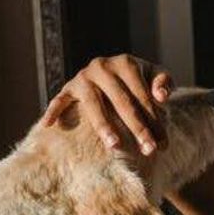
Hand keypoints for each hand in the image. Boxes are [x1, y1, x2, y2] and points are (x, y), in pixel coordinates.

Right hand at [40, 55, 173, 153]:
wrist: (112, 74)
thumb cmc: (139, 81)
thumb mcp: (154, 76)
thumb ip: (164, 82)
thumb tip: (162, 96)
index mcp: (126, 63)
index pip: (143, 95)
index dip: (155, 120)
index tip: (163, 144)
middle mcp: (102, 66)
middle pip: (122, 101)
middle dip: (137, 128)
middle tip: (149, 151)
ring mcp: (83, 77)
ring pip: (93, 104)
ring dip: (104, 125)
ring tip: (115, 146)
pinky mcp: (68, 88)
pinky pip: (59, 100)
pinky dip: (53, 111)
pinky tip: (49, 125)